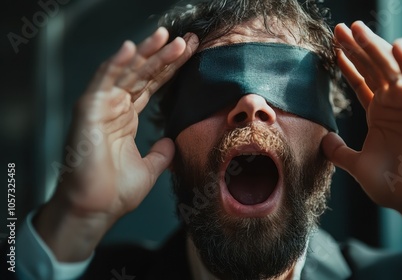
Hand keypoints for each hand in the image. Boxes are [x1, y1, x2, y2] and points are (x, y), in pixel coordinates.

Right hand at [34, 28, 198, 260]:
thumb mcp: (149, 169)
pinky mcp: (88, 110)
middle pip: (141, 74)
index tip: (189, 54)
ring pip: (125, 72)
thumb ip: (161, 153)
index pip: (151, 86)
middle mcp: (114, 108)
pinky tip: (131, 48)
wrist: (95, 210)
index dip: (169, 69)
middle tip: (185, 40)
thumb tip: (171, 141)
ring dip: (146, 53)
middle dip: (163, 56)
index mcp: (126, 118)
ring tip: (166, 37)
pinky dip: (115, 63)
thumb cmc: (115, 192)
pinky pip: (102, 81)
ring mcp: (101, 107)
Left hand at [321, 21, 401, 251]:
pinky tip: (393, 44)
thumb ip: (339, 152)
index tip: (333, 49)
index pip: (362, 82)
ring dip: (374, 46)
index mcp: (380, 115)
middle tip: (339, 28)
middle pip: (373, 68)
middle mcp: (396, 104)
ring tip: (355, 28)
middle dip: (356, 48)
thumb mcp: (357, 165)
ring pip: (391, 66)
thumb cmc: (393, 185)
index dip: (348, 65)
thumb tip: (323, 140)